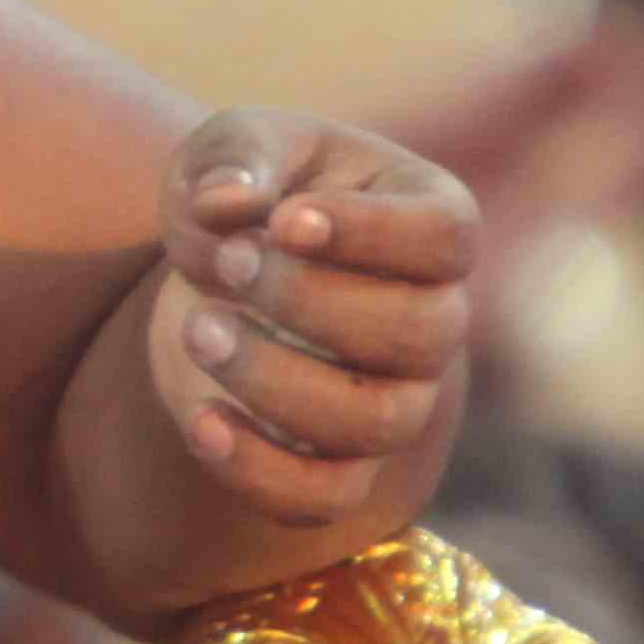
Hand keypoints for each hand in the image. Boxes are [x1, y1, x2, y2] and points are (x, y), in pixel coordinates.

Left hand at [148, 109, 474, 528]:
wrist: (223, 271)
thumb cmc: (250, 195)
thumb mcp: (235, 146)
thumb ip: (236, 156)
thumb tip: (226, 202)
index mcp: (431, 224)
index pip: (445, 238)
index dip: (373, 232)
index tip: (284, 219)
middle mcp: (434, 320)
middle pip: (419, 332)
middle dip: (310, 300)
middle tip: (226, 263)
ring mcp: (397, 400)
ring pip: (376, 421)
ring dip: (276, 380)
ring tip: (198, 329)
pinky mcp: (339, 464)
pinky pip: (325, 497)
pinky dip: (258, 471)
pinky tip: (199, 420)